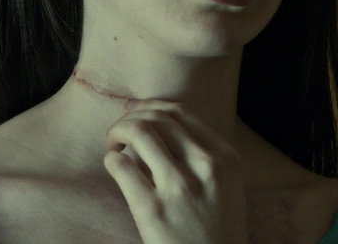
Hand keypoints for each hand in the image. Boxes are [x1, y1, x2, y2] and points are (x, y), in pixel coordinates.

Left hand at [103, 99, 248, 243]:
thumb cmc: (217, 230)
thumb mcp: (226, 187)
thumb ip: (201, 155)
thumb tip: (155, 126)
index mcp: (226, 159)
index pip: (180, 112)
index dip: (151, 107)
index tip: (137, 112)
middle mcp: (205, 167)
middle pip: (158, 118)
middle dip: (131, 117)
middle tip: (120, 131)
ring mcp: (179, 187)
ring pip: (139, 132)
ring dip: (118, 131)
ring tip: (113, 143)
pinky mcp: (152, 210)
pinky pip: (121, 166)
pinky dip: (111, 159)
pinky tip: (113, 166)